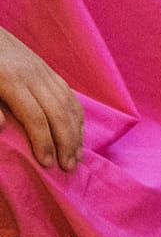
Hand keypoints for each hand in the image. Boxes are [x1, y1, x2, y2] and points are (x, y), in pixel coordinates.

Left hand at [0, 25, 81, 170]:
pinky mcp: (48, 69)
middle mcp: (34, 76)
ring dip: (76, 133)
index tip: (46, 163)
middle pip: (58, 114)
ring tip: (77, 156)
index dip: (43, 142)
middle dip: (66, 143)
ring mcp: (43, 71)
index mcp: (12, 81)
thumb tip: (4, 127)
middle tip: (68, 167)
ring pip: (68, 106)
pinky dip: (77, 116)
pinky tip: (77, 132)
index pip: (36, 118)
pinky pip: (69, 95)